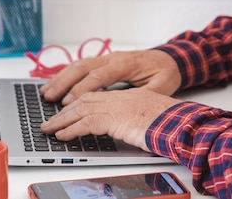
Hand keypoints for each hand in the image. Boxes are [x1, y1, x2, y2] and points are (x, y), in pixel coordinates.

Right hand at [39, 49, 181, 104]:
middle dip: (63, 83)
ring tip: (45, 93)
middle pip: (82, 67)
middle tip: (48, 99)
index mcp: (125, 64)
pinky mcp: (105, 61)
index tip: (68, 103)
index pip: (98, 76)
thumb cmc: (165, 73)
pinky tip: (56, 84)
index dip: (81, 89)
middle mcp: (113, 58)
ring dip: (61, 78)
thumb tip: (126, 107)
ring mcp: (108, 58)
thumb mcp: (161, 86)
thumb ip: (143, 95)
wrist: (171, 58)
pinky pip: (82, 65)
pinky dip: (67, 74)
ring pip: (79, 65)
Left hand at [40, 87, 180, 150]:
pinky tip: (62, 136)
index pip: (97, 96)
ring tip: (48, 129)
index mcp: (129, 95)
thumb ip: (135, 118)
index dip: (78, 102)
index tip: (66, 110)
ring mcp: (118, 106)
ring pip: (81, 109)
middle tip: (49, 120)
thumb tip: (127, 128)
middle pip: (84, 100)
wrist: (183, 122)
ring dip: (61, 120)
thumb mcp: (150, 117)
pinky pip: (87, 123)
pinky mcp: (116, 118)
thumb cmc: (172, 123)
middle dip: (64, 111)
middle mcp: (121, 97)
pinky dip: (71, 130)